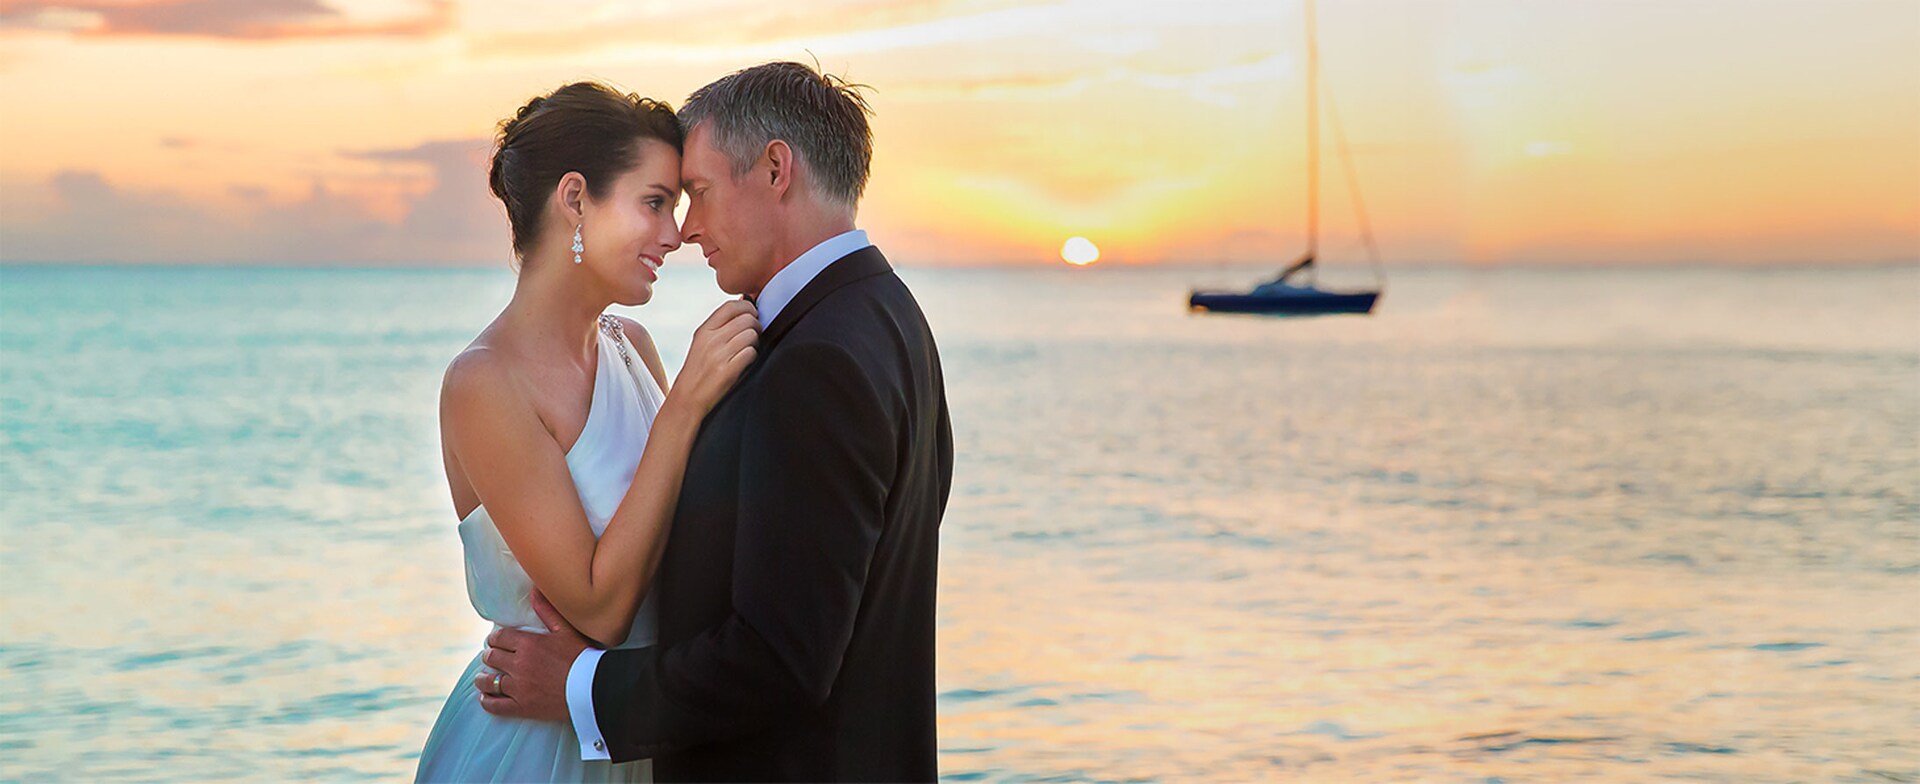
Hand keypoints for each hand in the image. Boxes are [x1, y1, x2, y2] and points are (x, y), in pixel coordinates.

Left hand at [477, 590, 594, 721]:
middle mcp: (519, 664)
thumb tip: (534, 590)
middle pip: (491, 657)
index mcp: (528, 644)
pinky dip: (487, 701)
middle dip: (490, 656)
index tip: (495, 641)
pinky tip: (486, 698)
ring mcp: (518, 687)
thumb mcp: (565, 630)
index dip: (494, 639)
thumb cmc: (582, 657)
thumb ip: (547, 610)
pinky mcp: (521, 706)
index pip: (499, 638)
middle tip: (492, 658)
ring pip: (488, 681)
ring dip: (483, 678)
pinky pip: (494, 705)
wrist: (593, 688)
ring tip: (484, 678)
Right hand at [670, 299, 758, 414]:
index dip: (747, 307)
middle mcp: (711, 339)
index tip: (752, 315)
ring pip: (751, 335)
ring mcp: (719, 355)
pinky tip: (745, 362)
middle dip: (756, 325)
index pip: (731, 306)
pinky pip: (751, 353)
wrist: (687, 398)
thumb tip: (744, 302)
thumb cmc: (698, 370)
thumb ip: (721, 325)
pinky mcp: (727, 371)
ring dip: (755, 342)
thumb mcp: (702, 342)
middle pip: (746, 319)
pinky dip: (752, 357)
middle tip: (754, 335)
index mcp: (704, 330)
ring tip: (747, 350)